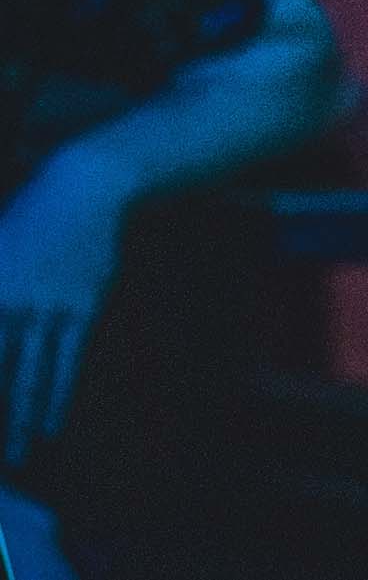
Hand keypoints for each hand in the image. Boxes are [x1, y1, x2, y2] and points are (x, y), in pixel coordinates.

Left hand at [0, 144, 133, 465]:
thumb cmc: (27, 219)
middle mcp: (7, 303)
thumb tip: (2, 330)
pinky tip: (52, 423)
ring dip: (21, 418)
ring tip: (18, 453)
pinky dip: (57, 395)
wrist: (81, 191)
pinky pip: (66, 362)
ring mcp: (45, 308)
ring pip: (27, 375)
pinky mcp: (79, 309)